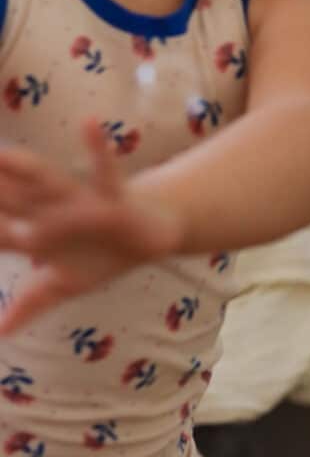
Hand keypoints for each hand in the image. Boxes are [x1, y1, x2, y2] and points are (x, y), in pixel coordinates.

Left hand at [0, 117, 184, 334]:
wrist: (149, 232)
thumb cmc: (102, 252)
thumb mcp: (65, 285)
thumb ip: (30, 303)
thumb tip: (1, 333)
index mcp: (36, 232)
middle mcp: (50, 210)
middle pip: (9, 200)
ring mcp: (79, 200)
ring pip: (46, 181)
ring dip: (24, 167)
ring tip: (2, 154)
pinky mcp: (112, 195)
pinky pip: (106, 170)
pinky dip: (99, 149)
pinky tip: (89, 123)